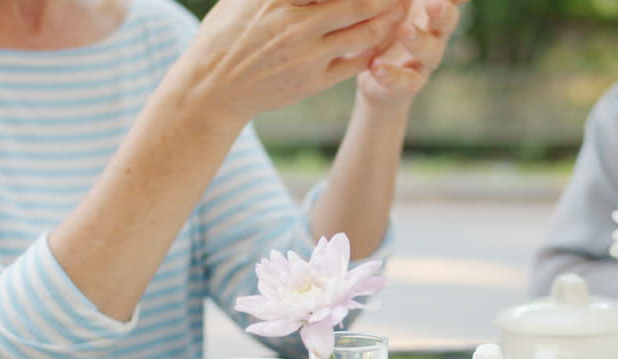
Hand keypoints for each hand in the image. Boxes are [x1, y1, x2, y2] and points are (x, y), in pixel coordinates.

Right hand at [184, 0, 407, 121]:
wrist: (212, 90)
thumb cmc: (225, 35)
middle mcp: (295, 24)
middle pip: (358, 2)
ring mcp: (306, 55)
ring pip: (365, 32)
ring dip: (391, 18)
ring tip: (404, 8)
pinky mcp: (313, 81)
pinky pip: (355, 62)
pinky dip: (375, 47)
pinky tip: (385, 37)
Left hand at [356, 0, 464, 107]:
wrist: (376, 75)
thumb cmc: (384, 29)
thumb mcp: (392, 11)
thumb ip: (398, 1)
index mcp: (430, 12)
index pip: (449, 2)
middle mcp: (434, 35)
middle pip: (447, 22)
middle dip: (443, 12)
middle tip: (434, 4)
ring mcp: (423, 62)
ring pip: (430, 51)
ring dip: (418, 40)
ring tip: (404, 30)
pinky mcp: (408, 85)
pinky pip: (404, 82)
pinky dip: (391, 75)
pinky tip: (377, 67)